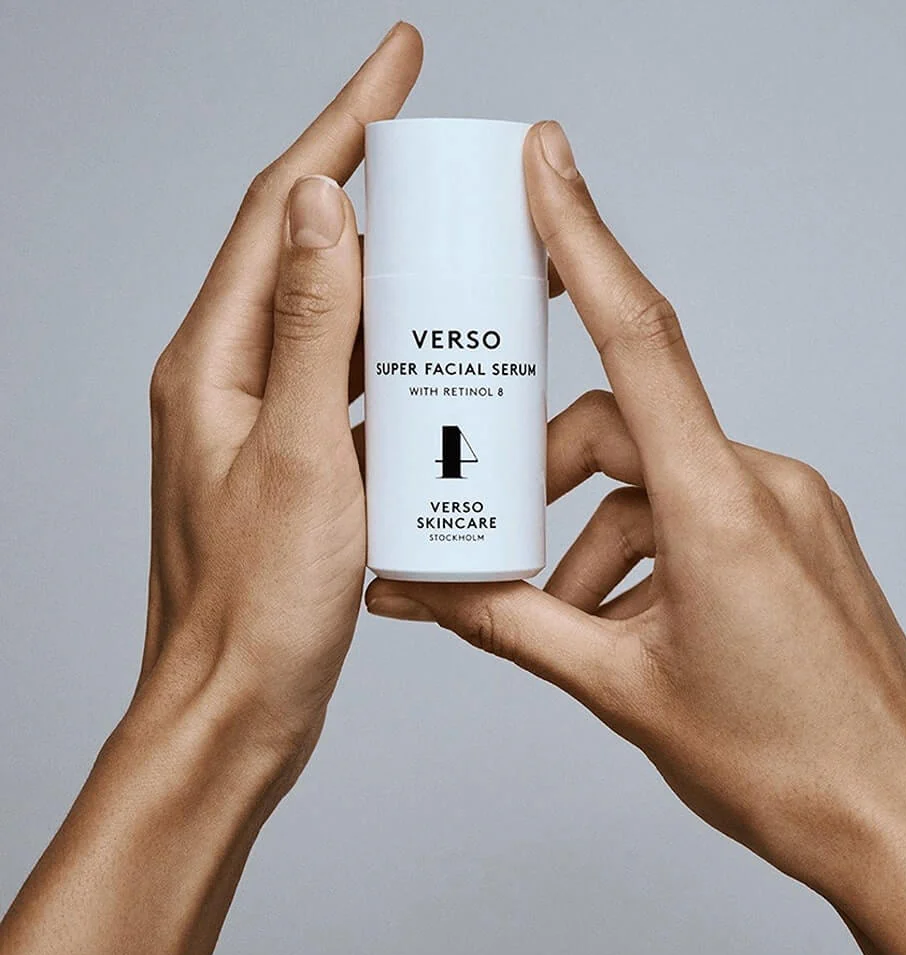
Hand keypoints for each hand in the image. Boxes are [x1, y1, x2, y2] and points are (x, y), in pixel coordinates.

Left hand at [1, 26, 427, 954]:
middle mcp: (230, 382)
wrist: (236, 707)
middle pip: (304, 251)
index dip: (341, 125)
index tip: (398, 62)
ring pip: (333, 321)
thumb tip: (318, 210)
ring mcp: (262, 423)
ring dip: (392, 281)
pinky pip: (347, 387)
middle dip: (372, 188)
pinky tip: (439, 367)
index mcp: (216, 366)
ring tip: (458, 256)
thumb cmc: (256, 611)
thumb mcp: (298, 460)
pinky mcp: (295, 464)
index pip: (279, 208)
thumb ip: (308, 329)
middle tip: (443, 157)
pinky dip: (393, 363)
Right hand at [366, 120, 905, 954]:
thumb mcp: (620, 689)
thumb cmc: (783, 765)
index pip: (640, 341)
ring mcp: (785, 506)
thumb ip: (511, 625)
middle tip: (504, 557)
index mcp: (721, 509)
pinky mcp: (794, 533)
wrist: (897, 821)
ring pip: (653, 479)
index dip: (585, 240)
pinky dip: (642, 550)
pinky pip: (695, 507)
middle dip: (548, 486)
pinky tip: (626, 623)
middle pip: (619, 431)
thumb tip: (423, 593)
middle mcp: (761, 484)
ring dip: (594, 538)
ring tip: (574, 623)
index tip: (549, 166)